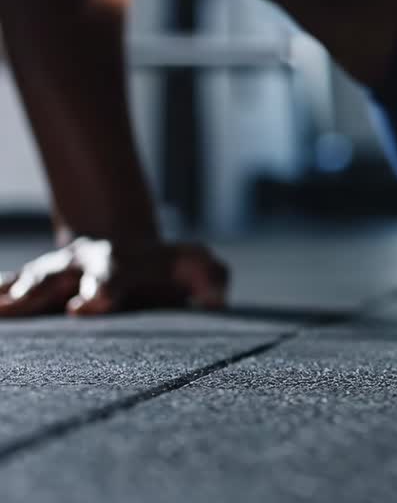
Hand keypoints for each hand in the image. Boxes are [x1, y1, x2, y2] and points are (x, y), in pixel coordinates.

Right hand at [0, 238, 227, 316]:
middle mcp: (85, 265)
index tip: (86, 306)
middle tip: (23, 303)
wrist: (135, 248)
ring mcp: (60, 272)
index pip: (112, 277)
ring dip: (13, 292)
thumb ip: (211, 280)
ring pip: (32, 279)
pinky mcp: (43, 282)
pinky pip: (14, 284)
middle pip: (60, 275)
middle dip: (42, 289)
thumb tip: (217, 301)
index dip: (101, 290)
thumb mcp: (200, 268)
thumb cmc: (173, 269)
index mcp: (124, 265)